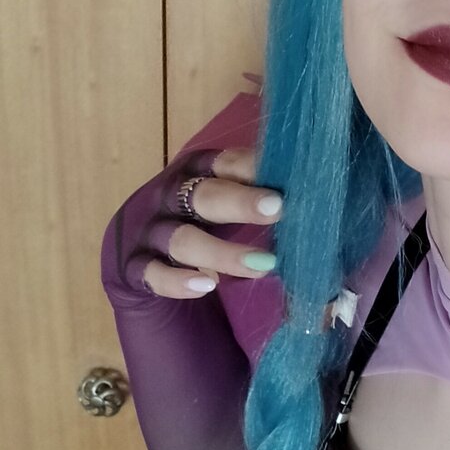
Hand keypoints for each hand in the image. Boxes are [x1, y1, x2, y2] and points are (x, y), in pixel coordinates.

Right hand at [138, 147, 284, 298]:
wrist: (140, 258)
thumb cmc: (199, 225)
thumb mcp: (225, 206)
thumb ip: (260, 201)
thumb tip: (316, 205)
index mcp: (196, 173)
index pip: (223, 163)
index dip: (252, 167)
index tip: (289, 176)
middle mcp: (169, 197)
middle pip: (203, 195)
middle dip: (240, 201)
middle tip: (278, 207)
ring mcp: (149, 232)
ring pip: (183, 240)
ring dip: (222, 252)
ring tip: (264, 265)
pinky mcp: (134, 267)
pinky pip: (154, 274)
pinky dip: (178, 281)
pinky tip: (206, 286)